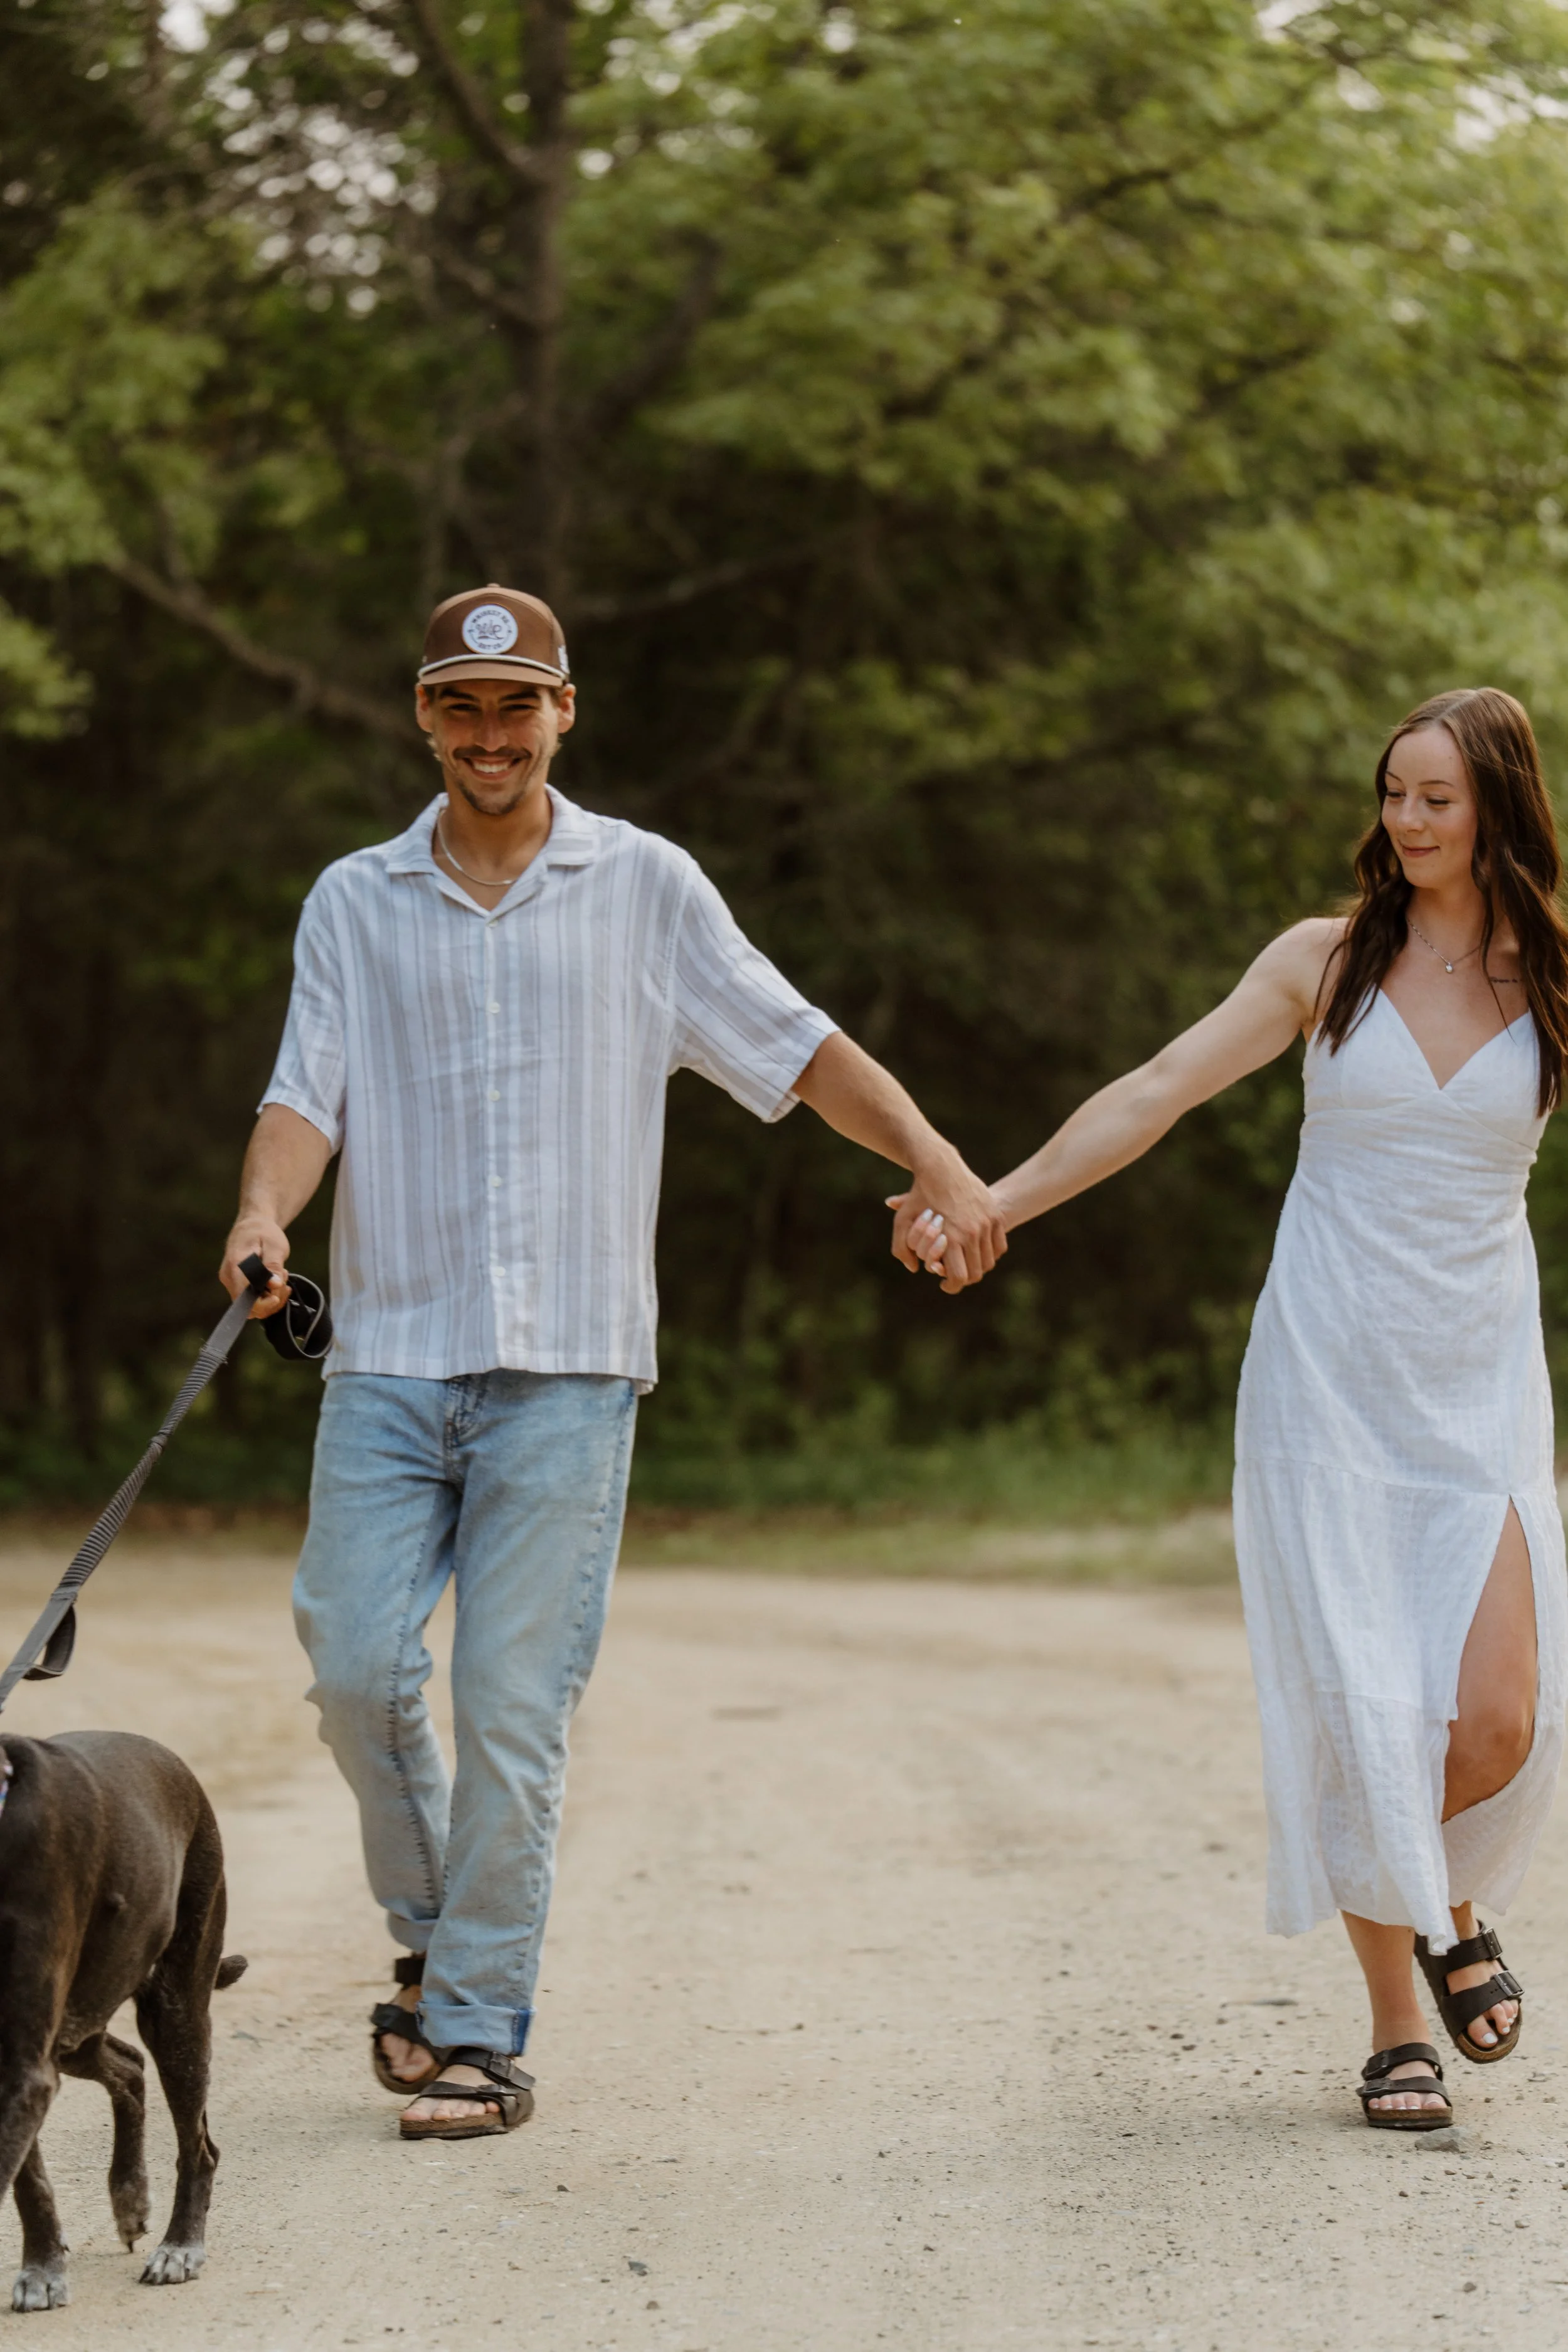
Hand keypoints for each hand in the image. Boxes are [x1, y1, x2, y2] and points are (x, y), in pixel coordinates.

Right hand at [218, 1215, 291, 1318]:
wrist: (252, 1225)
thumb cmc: (263, 1232)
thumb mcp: (274, 1246)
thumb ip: (273, 1266)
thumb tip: (274, 1285)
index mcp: (236, 1267)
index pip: (245, 1300)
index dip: (263, 1304)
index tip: (278, 1294)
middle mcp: (229, 1278)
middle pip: (250, 1307)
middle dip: (272, 1298)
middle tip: (283, 1277)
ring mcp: (232, 1283)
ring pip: (254, 1306)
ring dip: (272, 1296)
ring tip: (280, 1274)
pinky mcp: (237, 1285)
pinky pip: (253, 1300)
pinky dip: (268, 1295)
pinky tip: (276, 1280)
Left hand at [886, 1156, 1006, 1293]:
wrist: (941, 1167)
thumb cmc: (919, 1196)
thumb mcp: (902, 1221)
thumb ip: (901, 1249)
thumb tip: (914, 1269)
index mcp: (951, 1237)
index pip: (959, 1277)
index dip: (952, 1286)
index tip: (945, 1284)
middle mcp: (972, 1233)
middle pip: (976, 1273)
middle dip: (964, 1278)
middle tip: (954, 1274)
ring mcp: (987, 1224)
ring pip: (989, 1262)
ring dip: (978, 1266)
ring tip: (965, 1262)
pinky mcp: (996, 1216)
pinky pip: (999, 1247)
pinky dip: (990, 1253)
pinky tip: (977, 1250)